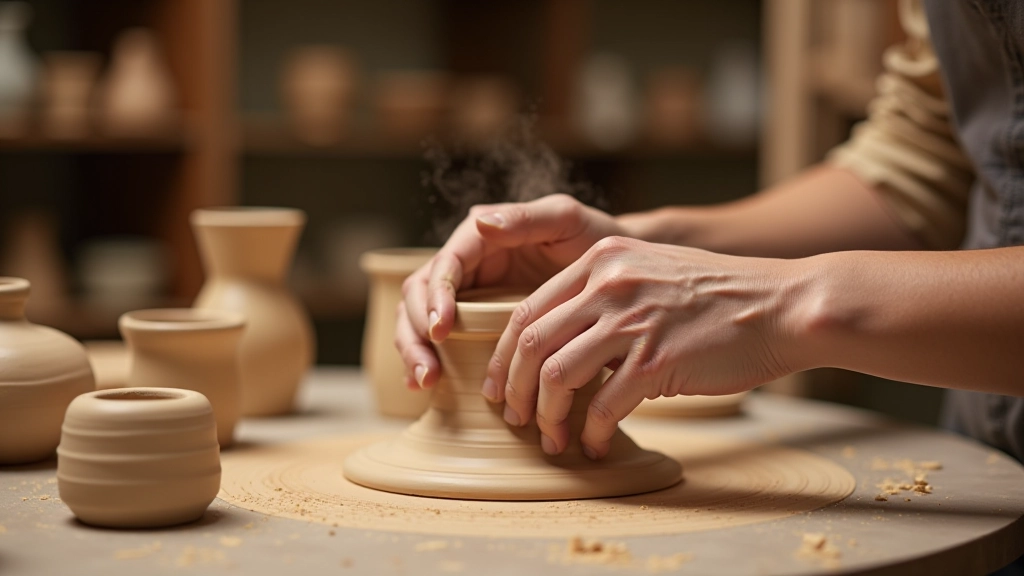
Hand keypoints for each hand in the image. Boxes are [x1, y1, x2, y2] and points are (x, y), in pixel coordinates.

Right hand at [395, 194, 625, 390]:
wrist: (617, 270)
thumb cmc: (594, 238)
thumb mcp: (567, 221)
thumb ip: (527, 219)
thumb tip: (480, 221)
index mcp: (481, 237)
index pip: (445, 265)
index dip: (435, 296)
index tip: (440, 328)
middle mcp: (467, 263)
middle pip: (419, 293)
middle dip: (416, 330)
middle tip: (428, 367)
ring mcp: (468, 293)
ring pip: (419, 317)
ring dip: (414, 348)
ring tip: (425, 381)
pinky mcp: (474, 320)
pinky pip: (439, 339)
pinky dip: (427, 358)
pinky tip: (424, 386)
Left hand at [488, 236, 798, 458]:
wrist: (782, 305)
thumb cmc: (719, 297)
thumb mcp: (650, 274)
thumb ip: (603, 298)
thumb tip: (562, 346)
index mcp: (601, 261)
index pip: (527, 309)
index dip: (503, 354)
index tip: (500, 385)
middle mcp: (609, 283)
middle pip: (530, 341)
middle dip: (513, 388)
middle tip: (513, 418)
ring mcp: (633, 320)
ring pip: (555, 374)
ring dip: (546, 415)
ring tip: (552, 439)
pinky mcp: (658, 359)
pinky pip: (604, 404)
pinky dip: (592, 432)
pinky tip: (596, 445)